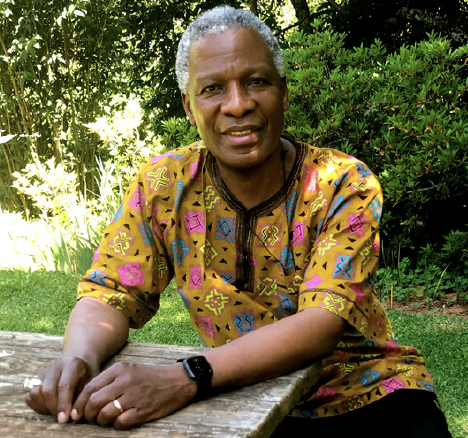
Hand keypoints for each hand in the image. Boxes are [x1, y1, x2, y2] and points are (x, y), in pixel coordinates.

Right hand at [25, 357, 97, 422]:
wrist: (76, 364)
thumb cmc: (84, 377)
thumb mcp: (88, 384)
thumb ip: (81, 398)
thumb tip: (73, 416)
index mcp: (72, 365)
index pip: (64, 385)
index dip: (63, 404)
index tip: (64, 418)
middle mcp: (56, 366)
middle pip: (48, 390)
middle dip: (53, 407)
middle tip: (60, 417)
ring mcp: (44, 372)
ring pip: (36, 392)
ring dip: (43, 407)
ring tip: (54, 411)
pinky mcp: (35, 379)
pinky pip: (29, 396)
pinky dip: (36, 405)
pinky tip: (47, 408)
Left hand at [71, 362, 196, 428]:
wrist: (176, 381)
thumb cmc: (149, 377)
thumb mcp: (128, 370)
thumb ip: (109, 381)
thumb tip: (86, 399)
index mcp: (119, 370)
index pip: (90, 388)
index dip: (79, 403)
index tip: (76, 413)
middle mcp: (124, 382)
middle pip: (94, 402)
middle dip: (88, 414)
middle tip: (90, 419)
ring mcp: (133, 396)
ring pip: (104, 414)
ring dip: (101, 421)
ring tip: (105, 420)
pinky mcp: (142, 410)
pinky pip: (120, 423)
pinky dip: (116, 425)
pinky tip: (121, 421)